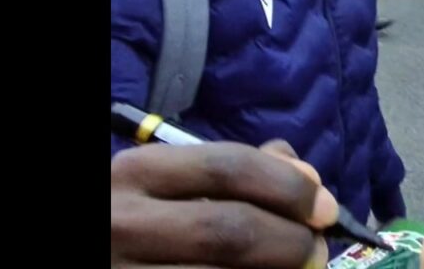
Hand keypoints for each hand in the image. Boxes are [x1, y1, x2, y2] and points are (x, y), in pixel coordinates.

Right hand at [111, 140, 337, 267]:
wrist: (97, 256)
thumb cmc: (145, 215)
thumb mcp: (172, 180)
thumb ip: (235, 169)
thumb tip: (307, 178)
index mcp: (138, 172)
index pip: (227, 168)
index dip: (288, 187)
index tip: (325, 208)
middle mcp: (124, 222)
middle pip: (229, 231)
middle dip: (289, 240)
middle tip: (316, 250)